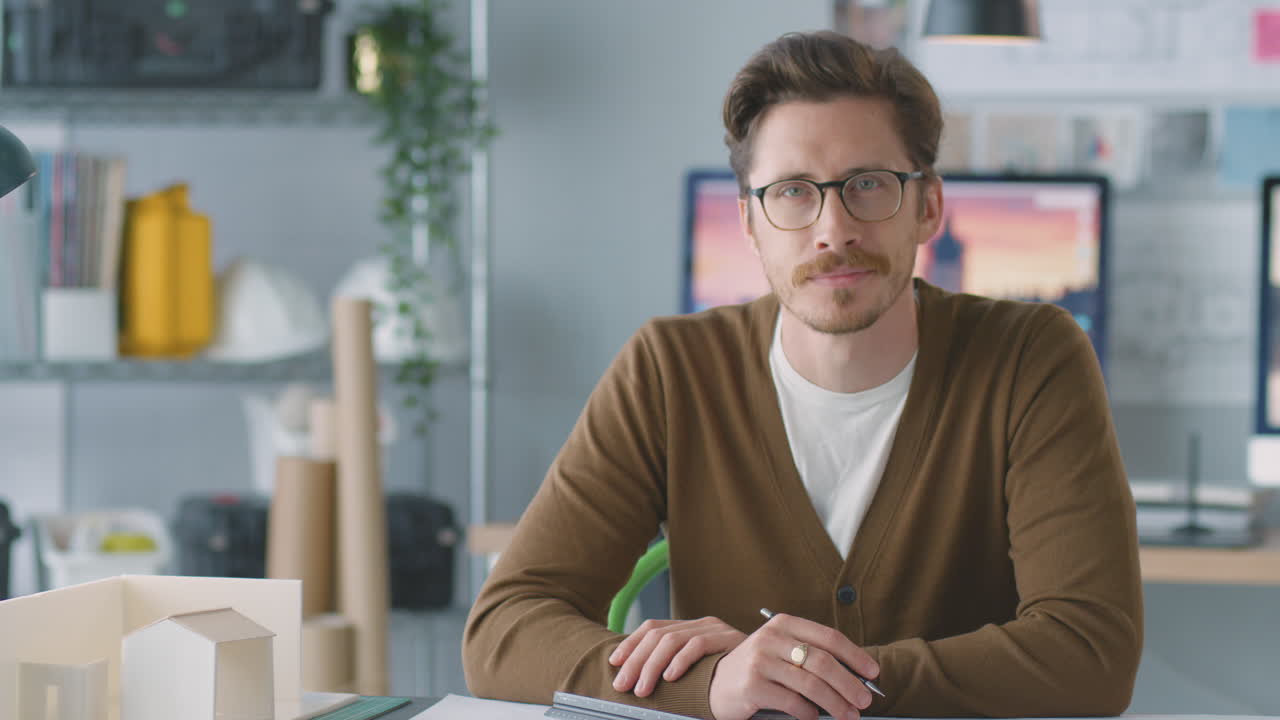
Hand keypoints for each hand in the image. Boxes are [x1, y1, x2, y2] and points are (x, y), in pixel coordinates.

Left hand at [609, 617, 746, 696]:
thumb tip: (636, 678)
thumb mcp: (697, 672)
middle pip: (658, 634)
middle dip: (635, 660)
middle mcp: (701, 623)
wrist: (770, 674)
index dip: (631, 644)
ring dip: (652, 666)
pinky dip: (680, 661)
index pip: (652, 627)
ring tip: (642, 688)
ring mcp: (716, 629)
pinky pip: (698, 645)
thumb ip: (674, 667)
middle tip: (623, 684)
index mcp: (691, 627)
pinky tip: (670, 677)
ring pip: (673, 639)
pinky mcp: (729, 639)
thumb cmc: (731, 679)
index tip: (614, 663)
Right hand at [708, 613, 877, 719]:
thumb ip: (813, 655)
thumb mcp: (783, 651)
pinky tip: (814, 717)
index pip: (829, 637)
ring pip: (810, 684)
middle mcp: (771, 638)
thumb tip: (856, 676)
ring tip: (849, 715)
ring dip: (836, 703)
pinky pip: (792, 702)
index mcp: (784, 624)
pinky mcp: (752, 686)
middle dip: (849, 684)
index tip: (872, 673)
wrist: (716, 683)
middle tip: (864, 700)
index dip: (855, 656)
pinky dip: (809, 714)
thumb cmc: (759, 668)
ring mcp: (760, 662)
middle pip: (822, 661)